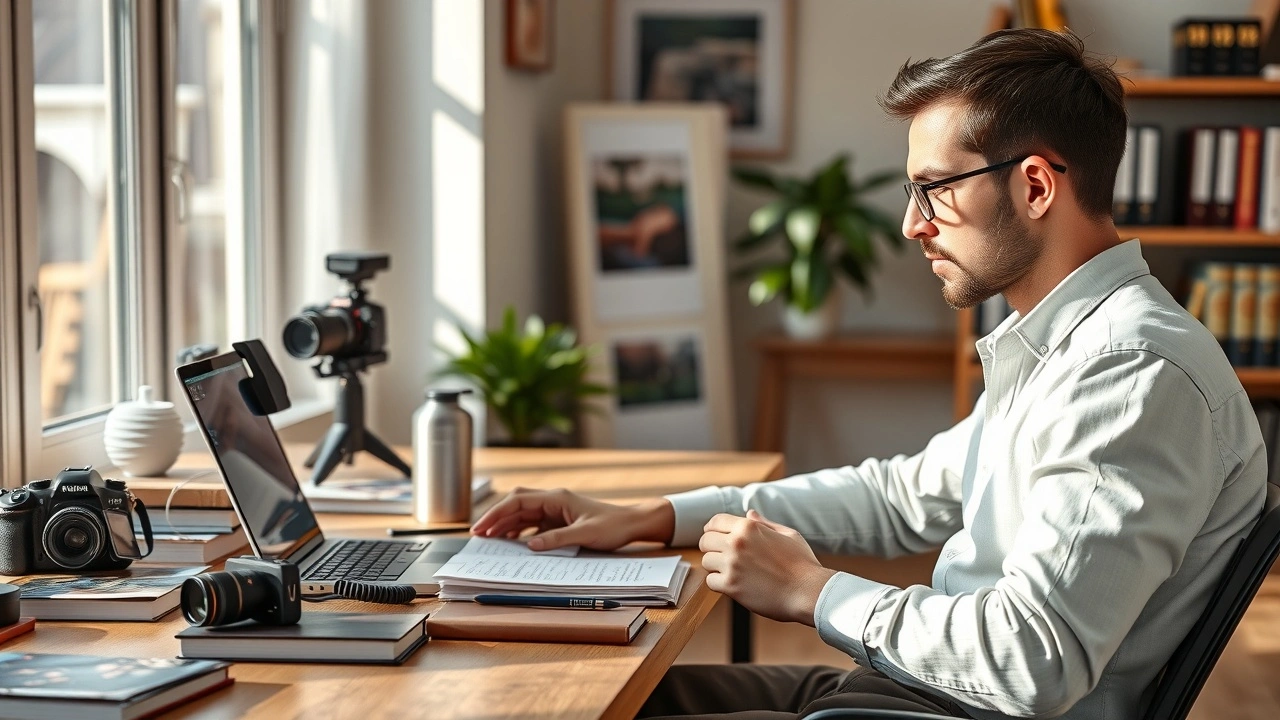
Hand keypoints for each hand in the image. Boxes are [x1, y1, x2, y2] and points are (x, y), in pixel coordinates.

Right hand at [470, 487, 673, 551]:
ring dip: (505, 524)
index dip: (497, 513)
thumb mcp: (585, 534)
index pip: (518, 500)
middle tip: (478, 534)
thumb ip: (556, 539)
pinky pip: (532, 523)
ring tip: (489, 539)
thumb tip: (529, 545)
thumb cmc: (612, 526)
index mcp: (556, 497)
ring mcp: (555, 509)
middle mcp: (553, 500)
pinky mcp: (559, 520)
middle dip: (496, 517)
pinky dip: (519, 531)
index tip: (482, 527)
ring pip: (522, 513)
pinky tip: (510, 541)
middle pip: (516, 504)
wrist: (631, 524)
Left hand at [699, 510, 836, 625]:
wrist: (808, 592)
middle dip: (711, 548)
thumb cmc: (802, 563)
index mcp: (748, 527)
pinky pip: (710, 581)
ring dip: (715, 566)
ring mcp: (732, 564)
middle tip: (721, 557)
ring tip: (731, 571)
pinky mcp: (731, 585)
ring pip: (706, 561)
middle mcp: (736, 543)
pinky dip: (718, 583)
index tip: (714, 536)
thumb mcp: (788, 534)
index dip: (712, 529)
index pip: (715, 522)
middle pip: (705, 541)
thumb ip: (764, 524)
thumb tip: (749, 514)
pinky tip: (732, 584)